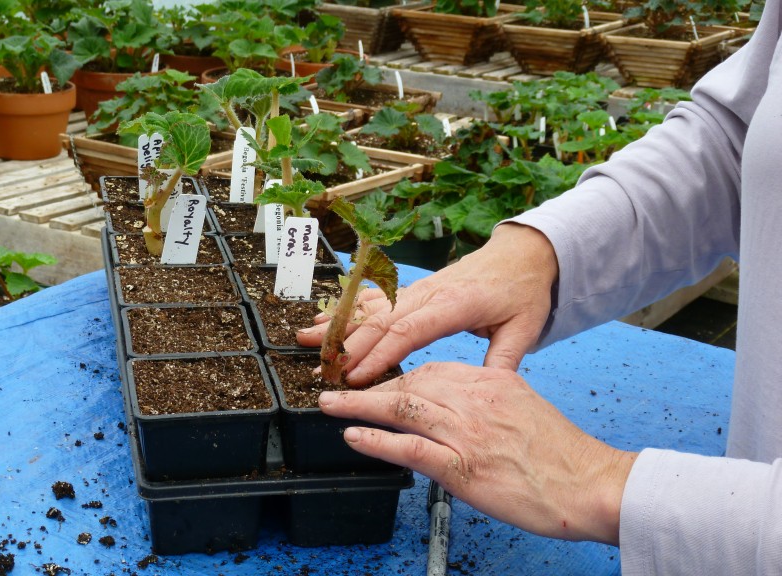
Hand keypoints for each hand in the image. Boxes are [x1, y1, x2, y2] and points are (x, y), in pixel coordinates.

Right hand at [297, 224, 559, 386]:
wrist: (522, 256)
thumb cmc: (523, 293)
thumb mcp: (523, 329)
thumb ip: (504, 361)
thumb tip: (490, 391)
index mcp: (455, 305)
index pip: (409, 331)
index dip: (380, 354)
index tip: (356, 377)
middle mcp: (429, 294)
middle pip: (380, 321)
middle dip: (348, 347)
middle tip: (322, 371)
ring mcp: (417, 289)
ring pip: (371, 308)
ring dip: (338, 326)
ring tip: (305, 340)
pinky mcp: (413, 289)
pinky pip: (375, 298)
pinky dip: (348, 309)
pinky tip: (324, 319)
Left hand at [318, 362, 636, 544]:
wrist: (592, 483)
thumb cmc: (560, 454)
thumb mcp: (521, 406)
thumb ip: (485, 399)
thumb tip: (452, 404)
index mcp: (490, 381)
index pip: (430, 370)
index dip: (395, 374)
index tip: (373, 378)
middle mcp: (475, 399)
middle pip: (409, 384)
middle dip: (368, 385)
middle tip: (337, 386)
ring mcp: (467, 433)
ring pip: (402, 408)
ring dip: (358, 405)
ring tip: (330, 405)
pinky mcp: (464, 467)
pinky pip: (410, 448)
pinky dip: (377, 440)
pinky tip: (354, 436)